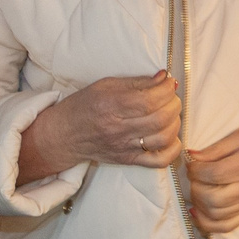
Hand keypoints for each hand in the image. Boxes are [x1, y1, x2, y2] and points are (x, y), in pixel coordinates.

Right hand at [18, 72, 178, 182]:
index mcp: (110, 106)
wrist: (63, 135)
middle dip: (174, 103)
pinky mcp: (128, 160)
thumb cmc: (84, 106)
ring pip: (164, 138)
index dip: (166, 88)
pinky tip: (170, 136)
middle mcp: (117, 129)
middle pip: (160, 118)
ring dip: (175, 122)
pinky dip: (173, 148)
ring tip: (169, 113)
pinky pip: (159, 160)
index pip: (149, 100)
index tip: (168, 81)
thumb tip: (164, 78)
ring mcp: (124, 147)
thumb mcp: (105, 86)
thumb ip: (137, 82)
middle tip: (170, 97)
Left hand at [184, 125, 238, 233]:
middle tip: (196, 175)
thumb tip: (192, 157)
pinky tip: (199, 211)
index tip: (194, 162)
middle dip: (195, 186)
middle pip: (211, 198)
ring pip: (216, 214)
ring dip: (199, 203)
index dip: (195, 169)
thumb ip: (218, 147)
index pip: (212, 174)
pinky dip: (208, 224)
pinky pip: (226, 226)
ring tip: (200, 188)